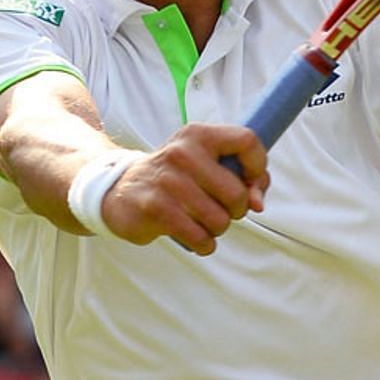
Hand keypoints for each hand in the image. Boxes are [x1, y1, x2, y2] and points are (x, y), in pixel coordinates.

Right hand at [101, 123, 269, 255]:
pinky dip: (204, 244)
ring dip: (217, 229)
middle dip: (236, 210)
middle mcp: (183, 152)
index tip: (250, 183)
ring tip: (202, 220)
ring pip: (220, 220)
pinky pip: (200, 238)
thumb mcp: (207, 164)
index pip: (247, 141)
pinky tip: (194, 237)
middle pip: (237, 192)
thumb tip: (257, 204)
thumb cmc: (177, 177)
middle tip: (220, 208)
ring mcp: (168, 181)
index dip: (258, 166)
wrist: (121, 189)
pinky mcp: (156, 208)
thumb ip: (245, 178)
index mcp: (199, 135)